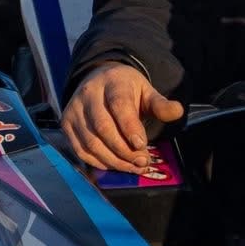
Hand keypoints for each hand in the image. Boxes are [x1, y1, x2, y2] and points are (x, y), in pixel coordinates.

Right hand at [62, 64, 184, 174]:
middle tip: (142, 161)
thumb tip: (178, 111)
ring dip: (113, 160)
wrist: (99, 79)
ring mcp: (74, 109)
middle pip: (103, 127)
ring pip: (91, 142)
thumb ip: (160, 104)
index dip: (130, 127)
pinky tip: (115, 164)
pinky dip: (98, 162)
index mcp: (112, 81)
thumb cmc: (126, 89)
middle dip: (124, 149)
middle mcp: (89, 93)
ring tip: (132, 166)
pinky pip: (80, 149)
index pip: (119, 105)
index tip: (142, 145)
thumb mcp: (145, 91)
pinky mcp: (66, 123)